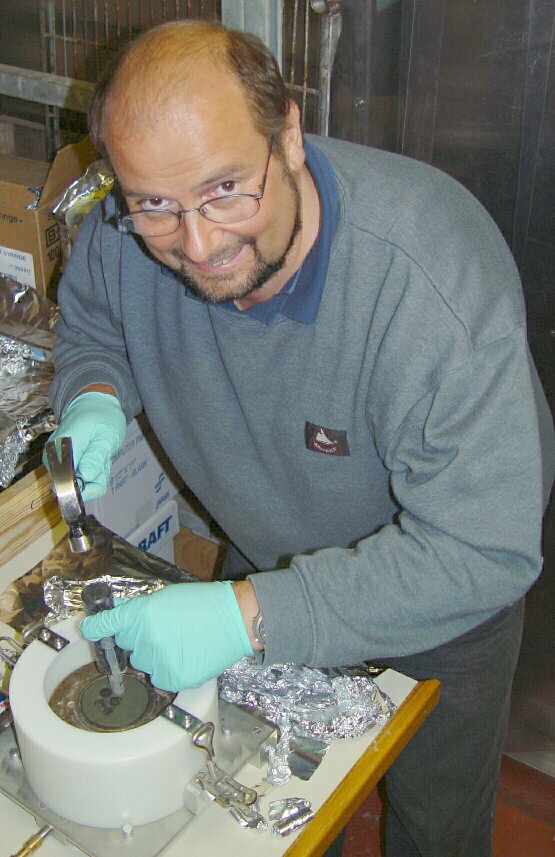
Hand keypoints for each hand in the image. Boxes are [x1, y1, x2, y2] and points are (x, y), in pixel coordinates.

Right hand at [43, 391, 125, 500]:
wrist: (93, 403)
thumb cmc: (102, 416)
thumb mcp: (106, 435)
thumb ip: (95, 458)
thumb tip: (83, 480)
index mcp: (63, 446)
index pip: (66, 480)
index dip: (84, 487)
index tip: (98, 476)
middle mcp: (54, 455)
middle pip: (72, 485)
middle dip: (94, 479)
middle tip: (104, 458)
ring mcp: (55, 460)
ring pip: (78, 484)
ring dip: (95, 475)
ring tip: (101, 455)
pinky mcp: (59, 463)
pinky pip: (78, 478)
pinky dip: (92, 472)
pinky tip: (96, 457)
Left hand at [79, 581, 253, 690]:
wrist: (235, 619)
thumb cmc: (202, 603)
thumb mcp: (165, 596)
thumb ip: (138, 609)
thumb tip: (115, 615)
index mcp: (141, 614)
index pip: (105, 624)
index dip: (94, 627)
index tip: (89, 629)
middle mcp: (144, 638)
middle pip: (127, 645)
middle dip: (139, 639)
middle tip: (163, 630)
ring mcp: (158, 661)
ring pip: (143, 664)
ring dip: (155, 656)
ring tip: (180, 643)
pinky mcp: (173, 678)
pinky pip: (160, 678)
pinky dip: (170, 670)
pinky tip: (186, 656)